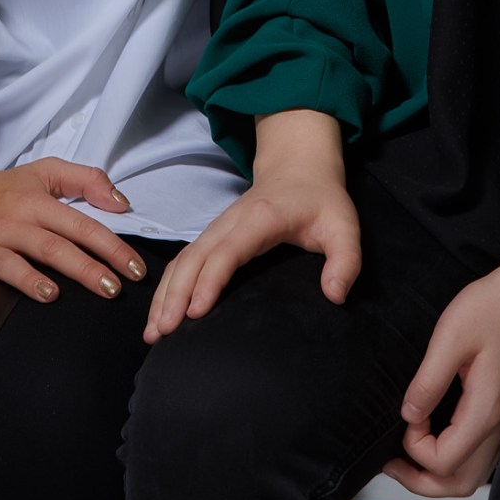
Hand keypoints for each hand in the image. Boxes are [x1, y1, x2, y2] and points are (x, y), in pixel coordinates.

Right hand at [0, 121, 144, 323]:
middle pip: (52, 247)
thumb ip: (86, 180)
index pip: (80, 225)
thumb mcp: (43, 172)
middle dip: (84, 269)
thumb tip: (122, 203)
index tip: (136, 269)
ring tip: (54, 295)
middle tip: (113, 290)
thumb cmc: (0, 189)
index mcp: (35, 203)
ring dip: (30, 281)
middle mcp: (11, 225)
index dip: (110, 247)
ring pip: (10, 265)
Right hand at [142, 108, 359, 341]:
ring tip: (153, 332)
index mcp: (260, 219)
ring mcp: (218, 228)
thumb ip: (346, 259)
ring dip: (165, 294)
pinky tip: (161, 313)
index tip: (196, 313)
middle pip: (194, 257)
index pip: (228, 251)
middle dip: (175, 295)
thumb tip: (335, 295)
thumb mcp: (344, 226)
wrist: (299, 166)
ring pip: (182, 260)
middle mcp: (230, 222)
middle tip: (163, 334)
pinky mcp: (213, 237)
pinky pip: (184, 261)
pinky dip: (168, 286)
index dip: (210, 281)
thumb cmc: (321, 200)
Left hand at [383, 268, 499, 499]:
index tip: (407, 417)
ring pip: (470, 474)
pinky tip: (436, 438)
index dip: (415, 447)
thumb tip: (409, 415)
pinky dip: (453, 459)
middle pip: (459, 482)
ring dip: (437, 475)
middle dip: (421, 482)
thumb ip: (427, 381)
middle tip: (393, 464)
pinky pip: (478, 454)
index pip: (444, 461)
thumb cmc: (496, 306)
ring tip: (409, 457)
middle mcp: (499, 424)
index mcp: (485, 409)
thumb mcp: (451, 337)